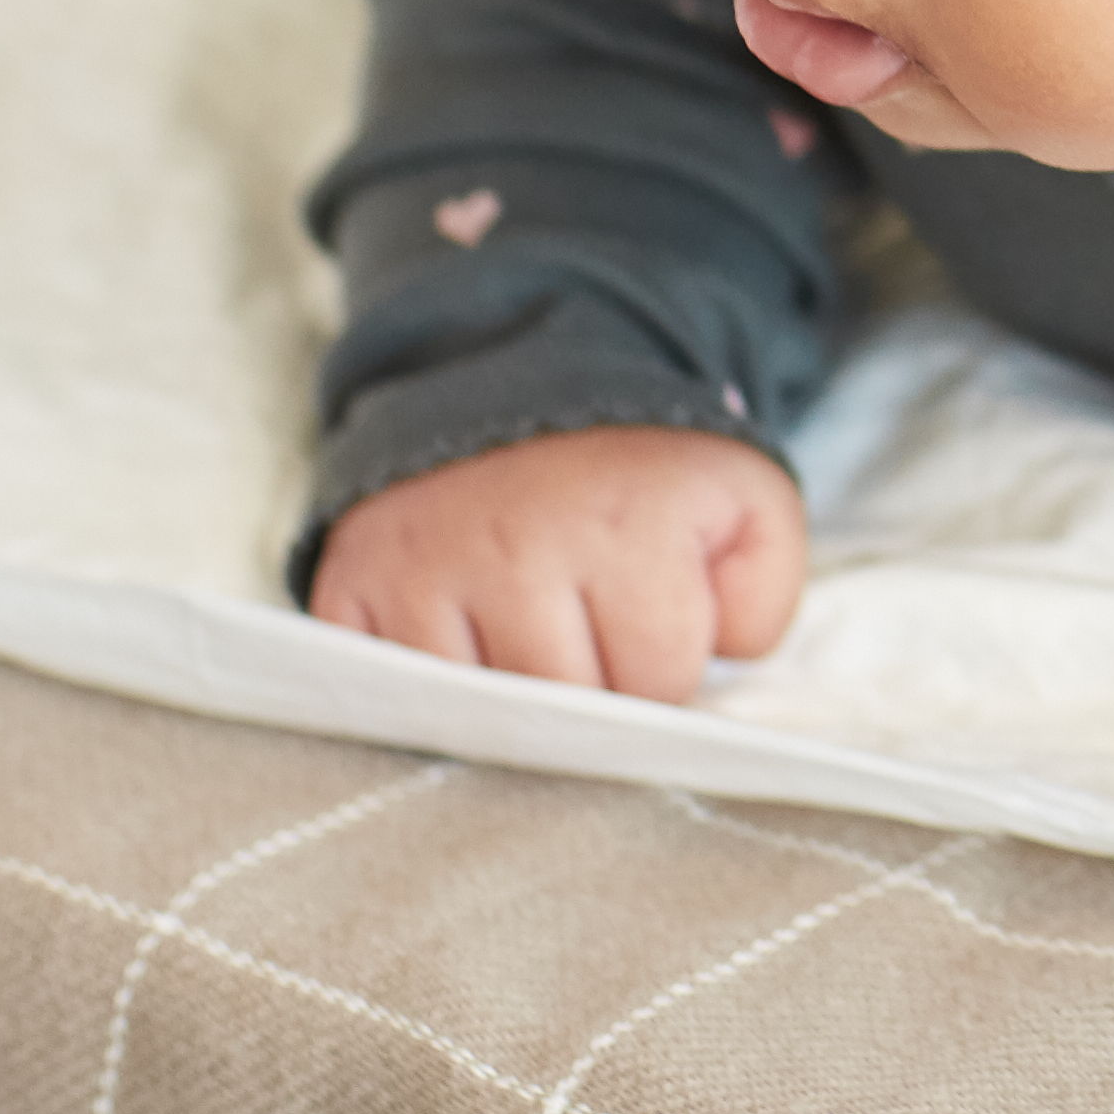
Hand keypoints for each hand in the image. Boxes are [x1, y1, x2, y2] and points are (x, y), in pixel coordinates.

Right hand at [306, 424, 807, 701]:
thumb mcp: (744, 505)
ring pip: (478, 715)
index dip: (666, 662)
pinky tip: (461, 632)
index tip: (653, 614)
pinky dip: (428, 681)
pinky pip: (390, 693)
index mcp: (625, 526)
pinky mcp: (349, 584)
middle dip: (591, 686)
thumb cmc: (640, 476)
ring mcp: (422, 567)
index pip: (656, 681)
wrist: (517, 398)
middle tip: (589, 623)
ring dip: (508, 690)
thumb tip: (718, 664)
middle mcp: (514, 546)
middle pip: (565, 708)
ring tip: (529, 625)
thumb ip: (764, 593)